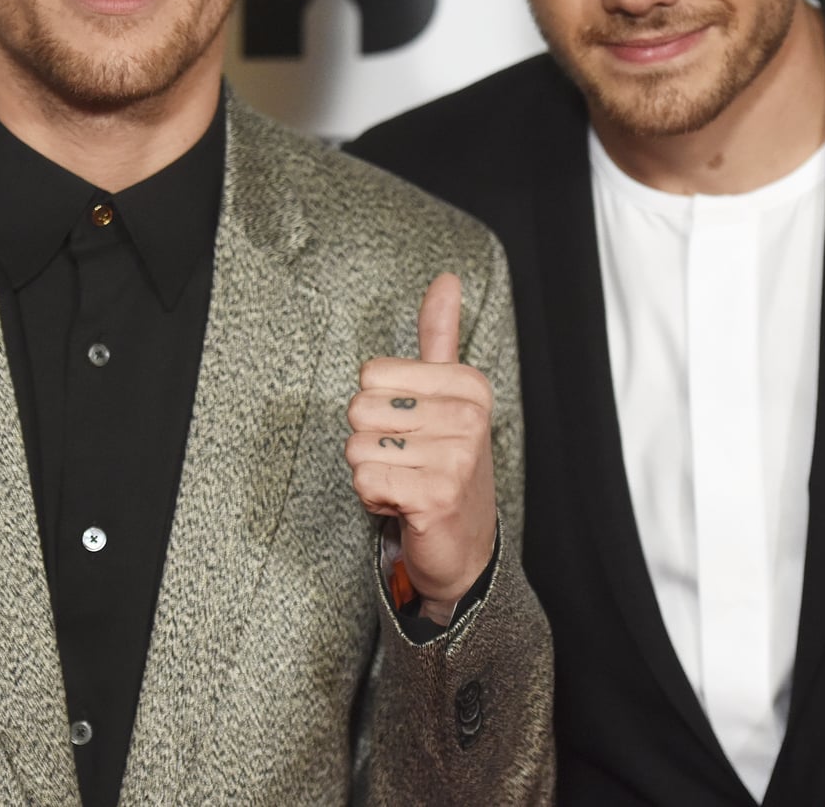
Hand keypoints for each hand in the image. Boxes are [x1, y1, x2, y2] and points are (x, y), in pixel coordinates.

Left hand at [345, 273, 497, 606]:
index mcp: (468, 384)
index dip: (377, 408)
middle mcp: (468, 416)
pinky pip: (364, 481)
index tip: (412, 432)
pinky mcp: (436, 496)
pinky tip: (404, 505)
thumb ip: (440, 336)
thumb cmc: (445, 464)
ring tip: (406, 483)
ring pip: (356, 448)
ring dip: (371, 474)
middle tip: (407, 462)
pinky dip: (373, 499)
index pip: (370, 374)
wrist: (465, 546)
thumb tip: (447, 279)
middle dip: (370, 442)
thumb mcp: (445, 395)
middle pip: (358, 409)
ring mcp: (456, 457)